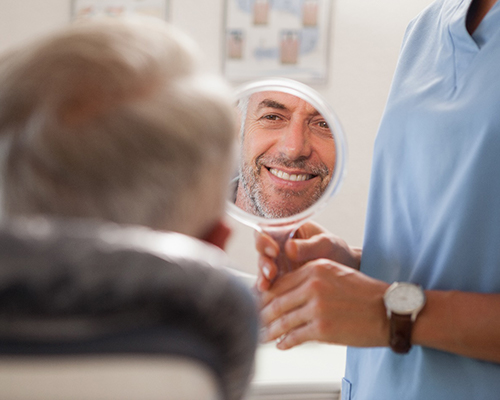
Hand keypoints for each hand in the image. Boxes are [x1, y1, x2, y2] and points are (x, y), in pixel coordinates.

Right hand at [255, 221, 361, 291]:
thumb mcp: (326, 244)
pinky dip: (267, 288)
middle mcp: (279, 244)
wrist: (345, 271)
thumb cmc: (336, 251)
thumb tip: (289, 248)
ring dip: (262, 276)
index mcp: (288, 229)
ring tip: (266, 286)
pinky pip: (269, 282)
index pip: (268, 229)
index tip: (274, 250)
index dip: (265, 239)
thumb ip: (308, 246)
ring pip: (262, 267)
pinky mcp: (280, 279)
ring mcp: (278, 262)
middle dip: (263, 261)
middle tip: (271, 272)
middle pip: (261, 250)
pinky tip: (267, 295)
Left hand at [259, 258, 388, 349]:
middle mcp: (313, 285)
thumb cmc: (365, 294)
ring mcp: (317, 307)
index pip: (281, 282)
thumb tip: (287, 294)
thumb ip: (311, 280)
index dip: (265, 295)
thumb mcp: (336, 274)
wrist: (390, 311)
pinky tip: (281, 345)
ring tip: (262, 336)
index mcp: (315, 268)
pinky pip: (295, 336)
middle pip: (277, 301)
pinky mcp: (322, 328)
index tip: (258, 303)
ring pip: (282, 320)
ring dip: (269, 330)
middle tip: (254, 321)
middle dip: (262, 313)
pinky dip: (285, 342)